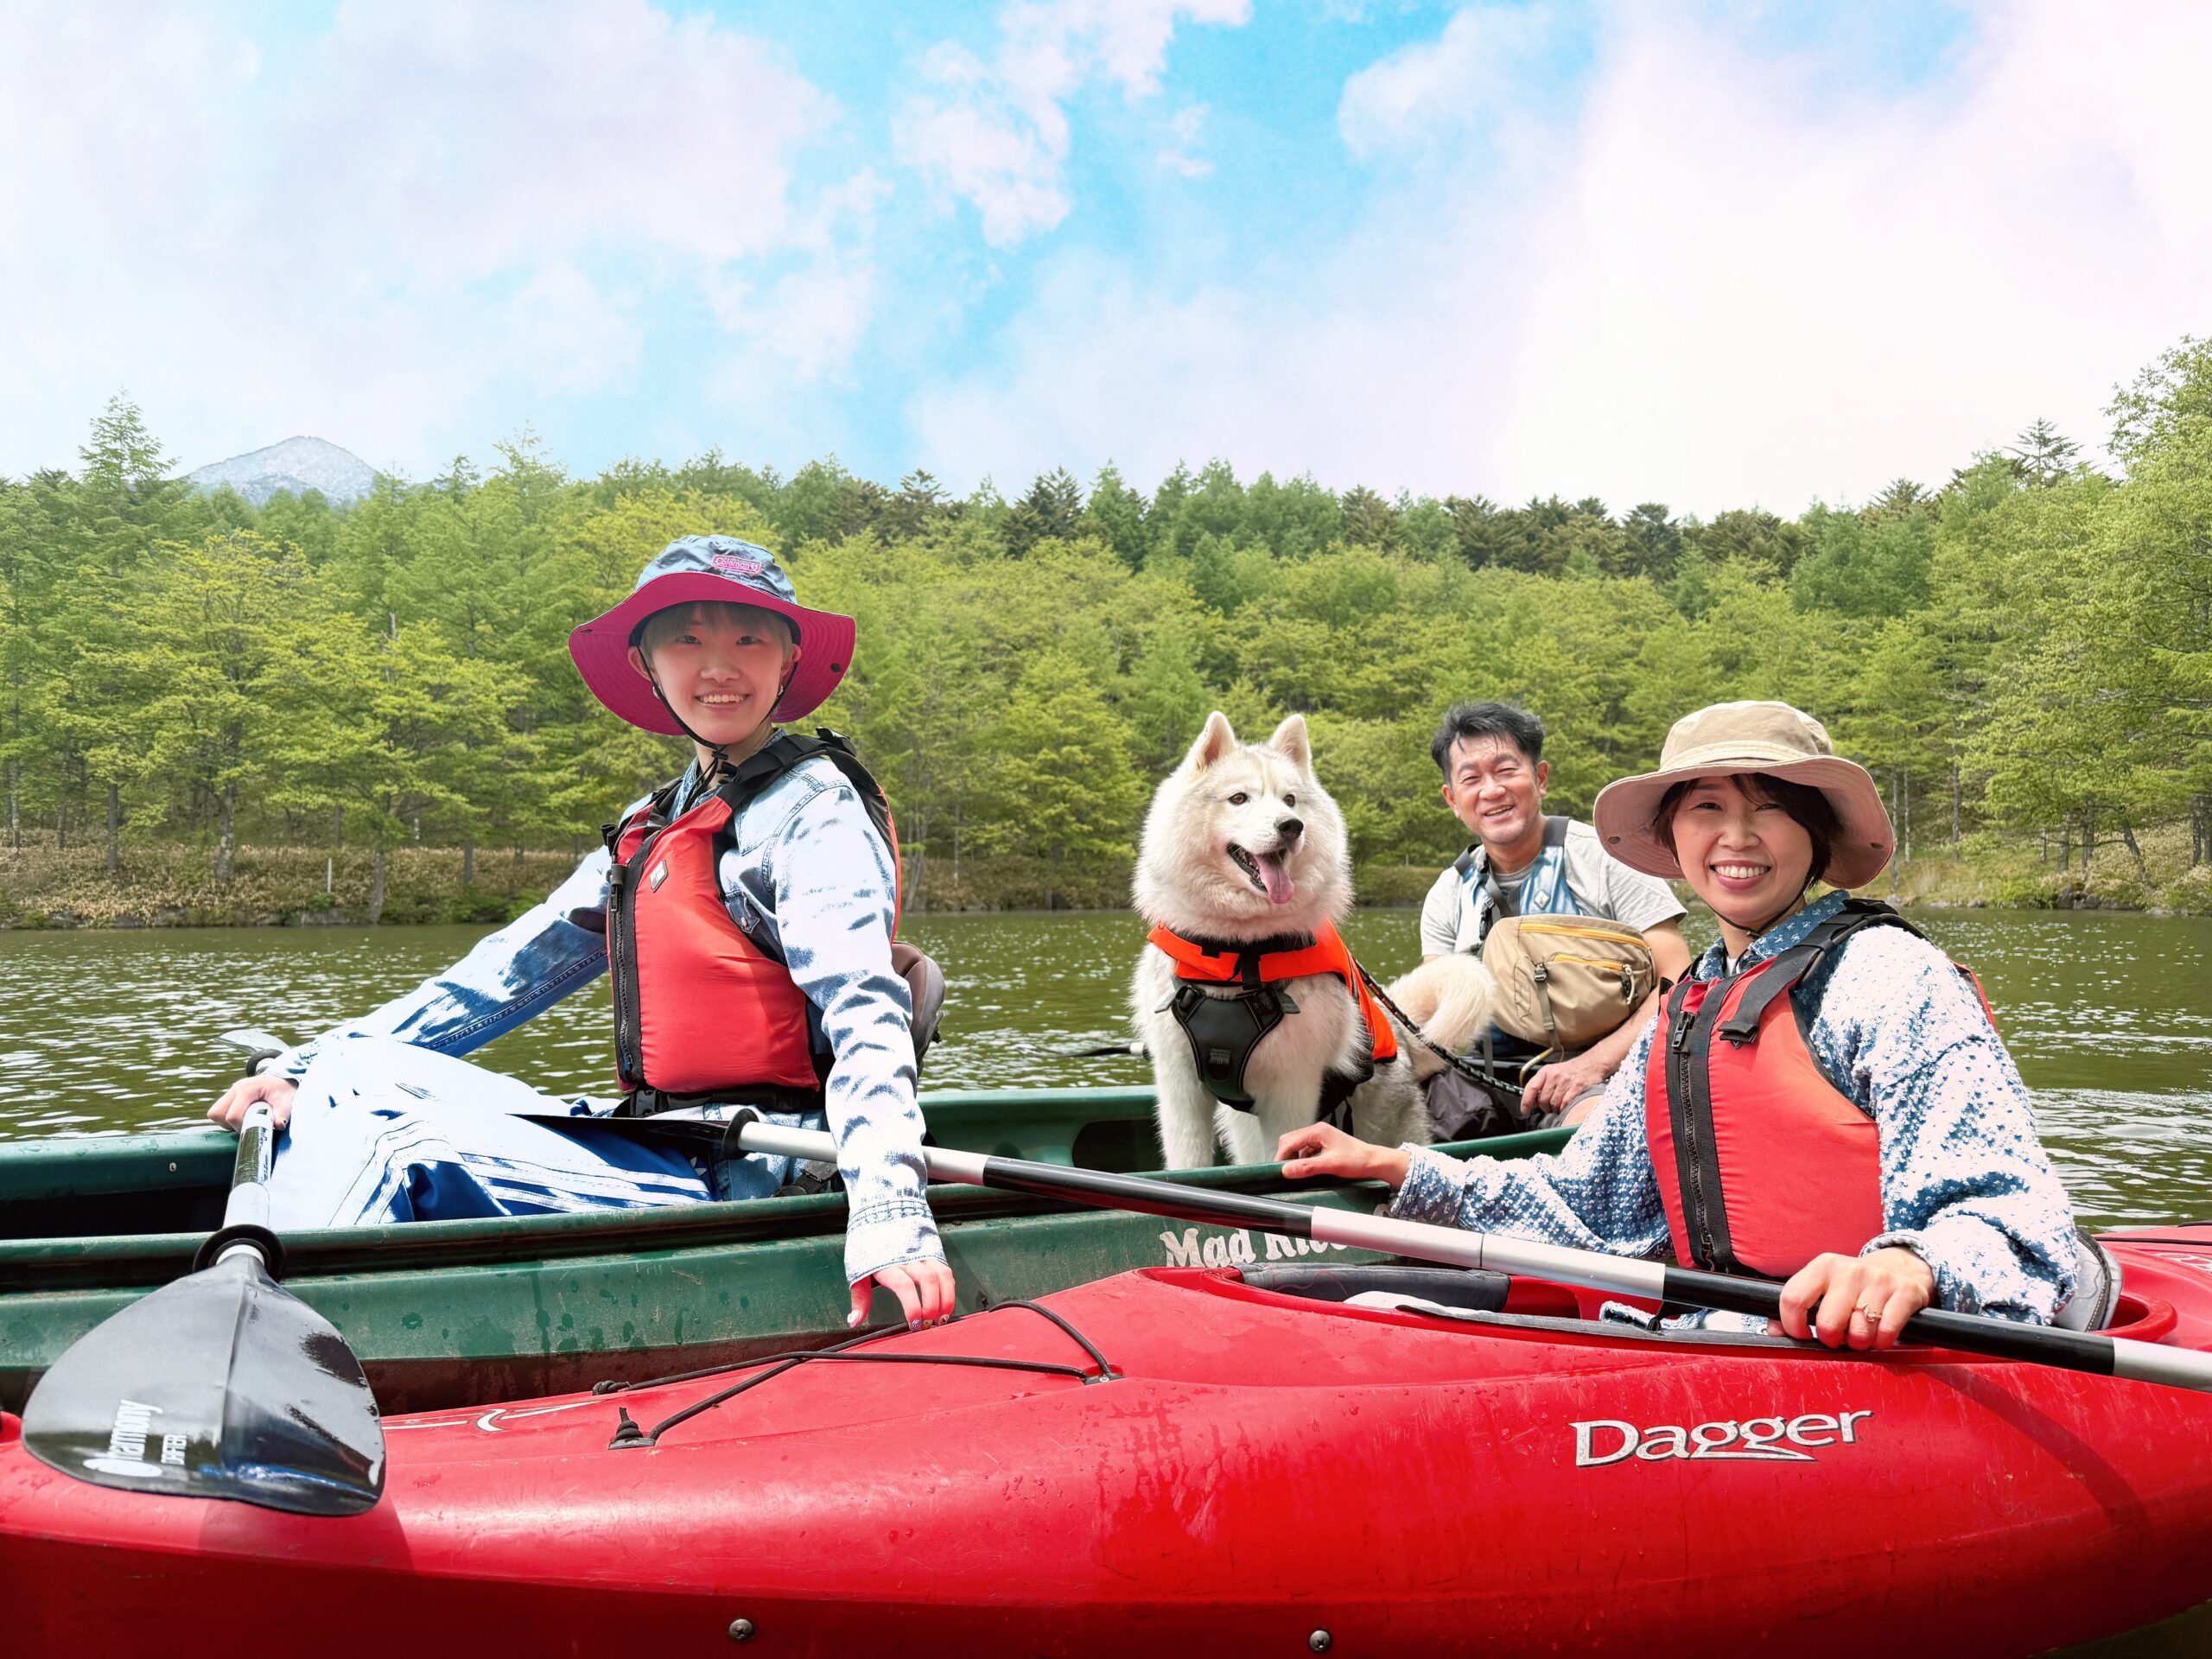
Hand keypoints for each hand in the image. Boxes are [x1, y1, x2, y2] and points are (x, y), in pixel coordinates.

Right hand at [207, 1072, 297, 1132]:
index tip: (254, 1129)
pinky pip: (218, 1112)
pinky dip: (227, 1120)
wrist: (280, 1080)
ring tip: (245, 1122)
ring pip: (215, 1114)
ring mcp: (230, 1093)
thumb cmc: (282, 1090)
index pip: (232, 1115)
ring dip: (227, 1123)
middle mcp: (234, 1090)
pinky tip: (242, 1119)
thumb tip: (279, 1125)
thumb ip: (282, 1112)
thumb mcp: (286, 1099)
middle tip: (247, 1126)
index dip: (240, 1127)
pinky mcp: (228, 1098)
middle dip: (229, 1125)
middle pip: (216, 1113)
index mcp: (246, 1089)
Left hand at [850, 1256, 956, 1329]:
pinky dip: (948, 1288)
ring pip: (942, 1274)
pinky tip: (945, 1303)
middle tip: (928, 1325)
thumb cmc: (867, 1246)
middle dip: (932, 1305)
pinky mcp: (932, 1251)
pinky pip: (945, 1269)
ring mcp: (922, 1253)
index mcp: (888, 1264)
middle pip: (928, 1280)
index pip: (904, 1287)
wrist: (878, 1214)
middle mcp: (908, 1258)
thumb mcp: (857, 1271)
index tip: (914, 1324)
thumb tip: (854, 1321)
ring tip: (942, 1318)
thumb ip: (860, 1298)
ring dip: (947, 1298)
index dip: (913, 1307)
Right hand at [1275, 1123, 1411, 1188]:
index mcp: (1317, 1131)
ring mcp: (1321, 1137)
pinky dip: (1301, 1158)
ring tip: (1294, 1171)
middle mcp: (1317, 1131)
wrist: (1374, 1161)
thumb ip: (1307, 1167)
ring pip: (1297, 1145)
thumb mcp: (1330, 1165)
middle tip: (1285, 1171)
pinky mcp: (1324, 1144)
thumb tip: (1286, 1170)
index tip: (1277, 1170)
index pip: (1290, 1141)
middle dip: (1285, 1155)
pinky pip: (1306, 1149)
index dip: (1281, 1156)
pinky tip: (1305, 1168)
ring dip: (1293, 1157)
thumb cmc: (1357, 1161)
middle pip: (1291, 1140)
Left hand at [1519, 1052, 1605, 1115]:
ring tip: (1559, 1107)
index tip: (1524, 1111)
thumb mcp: (1552, 1073)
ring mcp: (1566, 1081)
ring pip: (1554, 1103)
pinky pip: (1565, 1104)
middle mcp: (1555, 1075)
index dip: (1526, 1102)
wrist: (1591, 1064)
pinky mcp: (1577, 1087)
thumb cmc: (1570, 1070)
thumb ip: (1541, 1086)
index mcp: (1546, 1071)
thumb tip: (1531, 1102)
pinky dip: (1564, 1108)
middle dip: (1544, 1108)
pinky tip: (1566, 1107)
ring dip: (1555, 1110)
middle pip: (1543, 1099)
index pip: (1531, 1088)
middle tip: (1549, 1108)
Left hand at [1770, 1247, 1935, 1350]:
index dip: (1793, 1326)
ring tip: (1860, 1332)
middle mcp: (1849, 1269)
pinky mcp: (1905, 1292)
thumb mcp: (1824, 1287)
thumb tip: (1774, 1331)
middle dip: (1832, 1340)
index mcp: (1822, 1266)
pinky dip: (1881, 1342)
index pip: (1793, 1298)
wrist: (1900, 1268)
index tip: (1803, 1335)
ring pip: (1859, 1332)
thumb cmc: (1854, 1286)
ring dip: (1859, 1342)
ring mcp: (1878, 1280)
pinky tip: (1879, 1333)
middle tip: (1839, 1336)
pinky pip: (1886, 1332)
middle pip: (1828, 1323)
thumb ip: (1797, 1307)